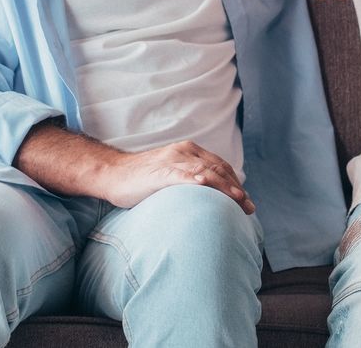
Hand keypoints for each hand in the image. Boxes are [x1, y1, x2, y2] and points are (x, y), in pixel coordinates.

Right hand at [97, 140, 254, 213]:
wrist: (112, 174)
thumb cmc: (140, 180)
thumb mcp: (171, 177)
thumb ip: (189, 182)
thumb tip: (208, 200)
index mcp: (189, 152)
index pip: (220, 166)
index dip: (235, 183)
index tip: (246, 202)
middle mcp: (184, 152)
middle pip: (218, 168)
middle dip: (236, 188)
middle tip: (249, 208)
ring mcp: (172, 160)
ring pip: (205, 170)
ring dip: (224, 186)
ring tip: (238, 200)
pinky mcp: (159, 172)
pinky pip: (181, 174)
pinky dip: (195, 179)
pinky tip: (206, 185)